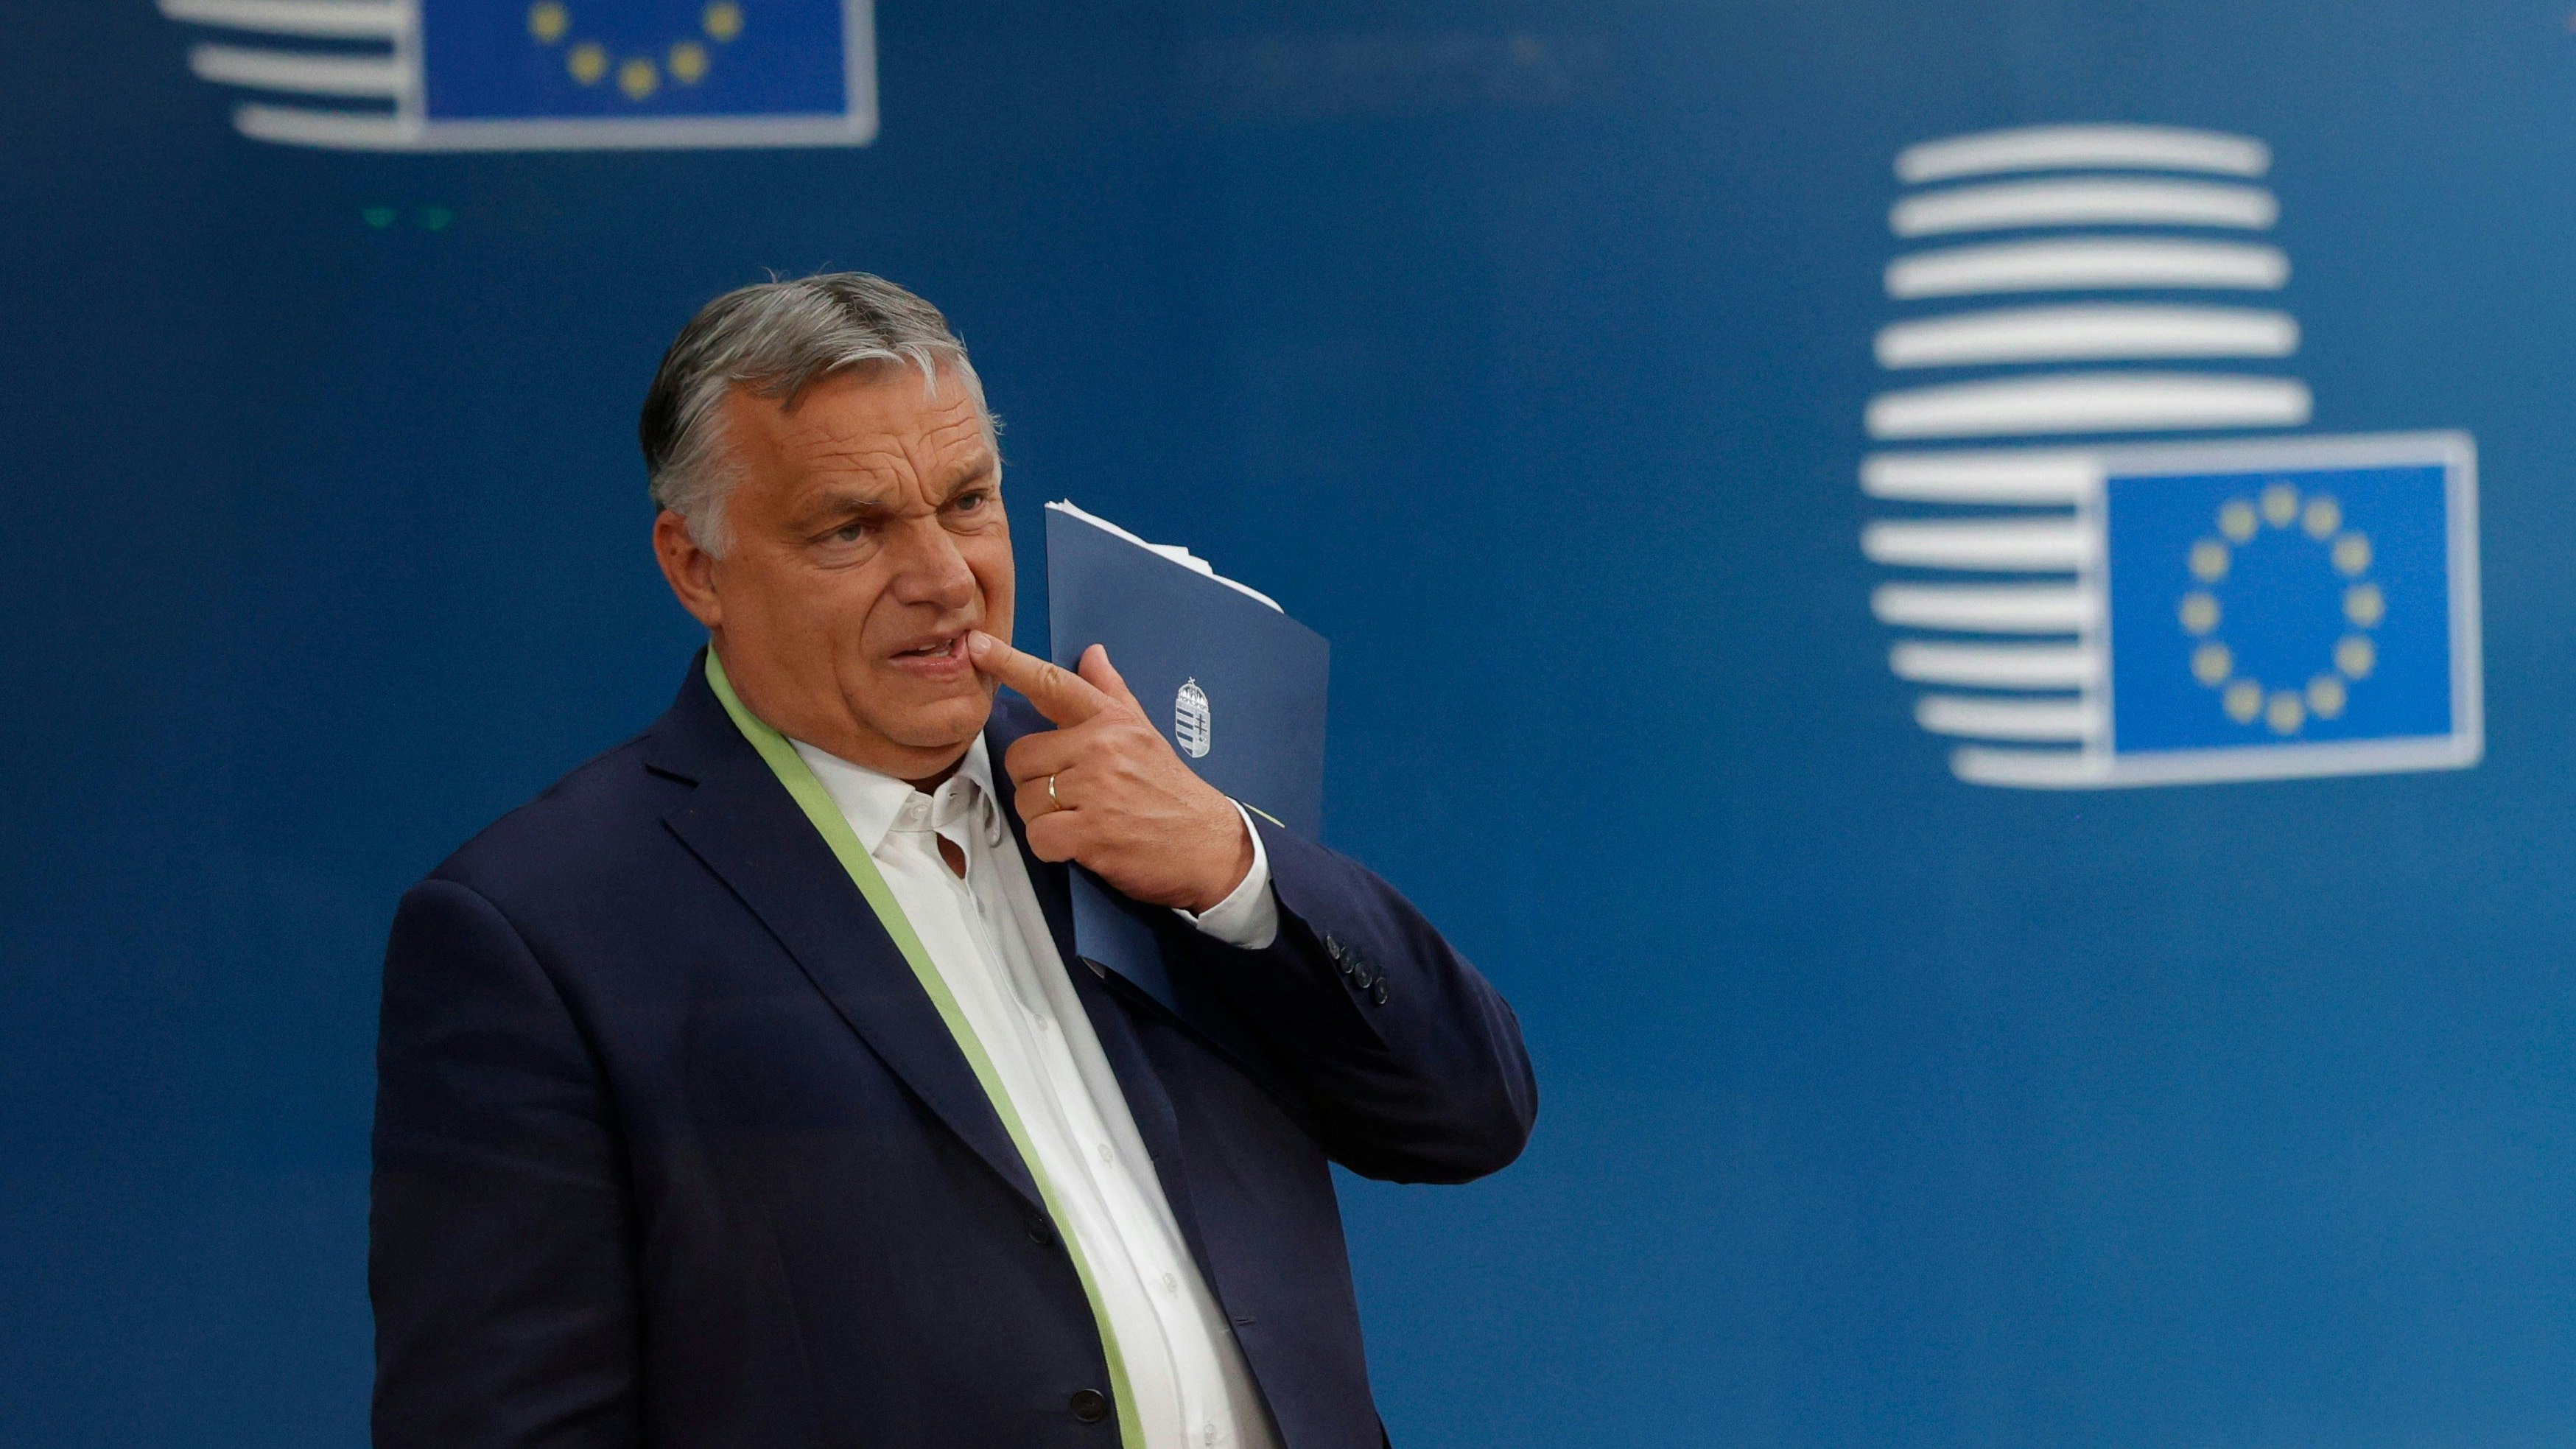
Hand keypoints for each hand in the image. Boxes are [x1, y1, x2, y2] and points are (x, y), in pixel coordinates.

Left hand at [967, 631, 1254, 911]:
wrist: (1211, 847)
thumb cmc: (1173, 793)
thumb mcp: (1145, 734)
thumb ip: (1111, 694)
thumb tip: (1092, 655)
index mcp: (1112, 721)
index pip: (1053, 685)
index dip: (1010, 664)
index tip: (979, 647)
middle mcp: (1102, 748)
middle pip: (1022, 758)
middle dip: (1037, 783)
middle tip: (1072, 797)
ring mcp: (1097, 790)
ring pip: (1027, 800)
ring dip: (1045, 818)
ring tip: (1083, 820)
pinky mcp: (1092, 834)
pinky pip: (1039, 836)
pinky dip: (1052, 847)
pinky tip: (1080, 845)